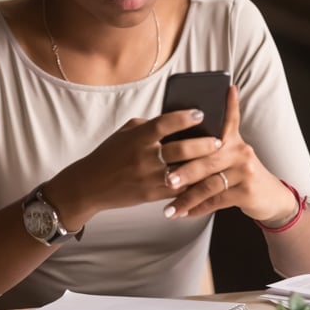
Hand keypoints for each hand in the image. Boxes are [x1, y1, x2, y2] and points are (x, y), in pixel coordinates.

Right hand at [43, 107, 220, 229]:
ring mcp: (148, 177)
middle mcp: (144, 156)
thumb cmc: (109, 154)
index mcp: (138, 137)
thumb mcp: (125, 133)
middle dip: (203, 145)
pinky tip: (205, 180)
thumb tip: (174, 120)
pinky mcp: (151, 195)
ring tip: (217, 161)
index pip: (164, 123)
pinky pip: (177, 190)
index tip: (200, 113)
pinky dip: (192, 185)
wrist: (90, 185)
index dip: (184, 117)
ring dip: (203, 166)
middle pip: (180, 149)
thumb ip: (148, 126)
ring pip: (183, 172)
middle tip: (219, 141)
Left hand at [161, 86, 296, 222]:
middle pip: (207, 158)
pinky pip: (217, 200)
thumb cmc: (238, 172)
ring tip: (169, 207)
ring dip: (187, 197)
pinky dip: (198, 208)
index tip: (225, 88)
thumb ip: (209, 145)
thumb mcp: (230, 154)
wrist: (269, 196)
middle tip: (165, 179)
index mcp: (233, 139)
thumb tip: (177, 136)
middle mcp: (240, 150)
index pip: (229, 117)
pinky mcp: (247, 191)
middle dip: (184, 170)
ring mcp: (245, 171)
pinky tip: (183, 214)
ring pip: (209, 184)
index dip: (229, 103)